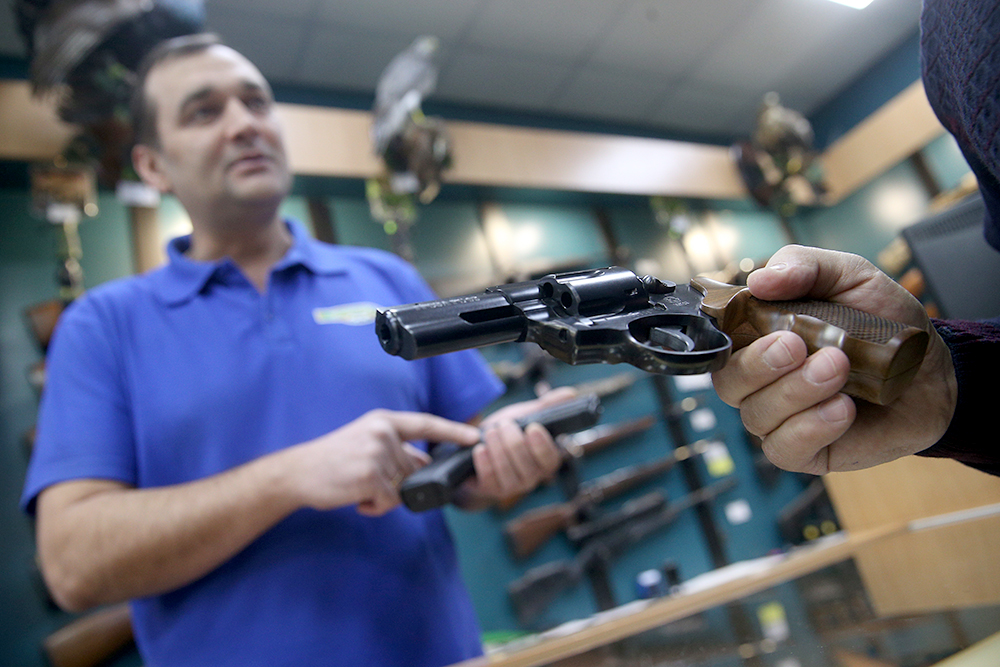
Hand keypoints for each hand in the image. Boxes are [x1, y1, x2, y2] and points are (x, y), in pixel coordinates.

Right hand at [289, 410, 480, 515]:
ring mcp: (377, 453)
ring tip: (357, 488)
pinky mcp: (370, 476)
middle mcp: (383, 433)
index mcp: (383, 421)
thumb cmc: (332, 460)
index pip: (426, 424)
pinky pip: (389, 502)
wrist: (297, 472)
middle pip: (414, 468)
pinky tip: (356, 498)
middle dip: (397, 483)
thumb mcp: (366, 442)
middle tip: (367, 482)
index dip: (453, 431)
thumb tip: (422, 463)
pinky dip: (374, 507)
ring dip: (384, 497)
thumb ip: (395, 449)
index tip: (475, 436)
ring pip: (402, 487)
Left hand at [462, 387, 575, 501]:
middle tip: (504, 424)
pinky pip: (488, 476)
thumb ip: (547, 406)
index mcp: (546, 460)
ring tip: (491, 431)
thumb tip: (570, 393)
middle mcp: (532, 477)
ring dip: (496, 445)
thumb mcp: (527, 416)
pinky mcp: (492, 490)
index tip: (532, 427)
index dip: (541, 445)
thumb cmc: (509, 432)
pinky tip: (480, 448)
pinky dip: (483, 459)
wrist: (480, 449)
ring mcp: (512, 486)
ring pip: (506, 468)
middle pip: (525, 462)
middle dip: (512, 439)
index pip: (550, 459)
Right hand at [711, 245, 956, 473]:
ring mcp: (778, 417)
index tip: (751, 318)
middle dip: (760, 364)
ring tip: (840, 369)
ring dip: (797, 391)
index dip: (722, 331)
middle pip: (727, 381)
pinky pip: (784, 447)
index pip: (717, 336)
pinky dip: (812, 427)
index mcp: (758, 334)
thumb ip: (806, 266)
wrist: (934, 372)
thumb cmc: (883, 324)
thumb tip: (760, 280)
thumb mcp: (852, 276)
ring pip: (757, 414)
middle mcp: (760, 378)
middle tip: (800, 345)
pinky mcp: (802, 450)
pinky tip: (843, 409)